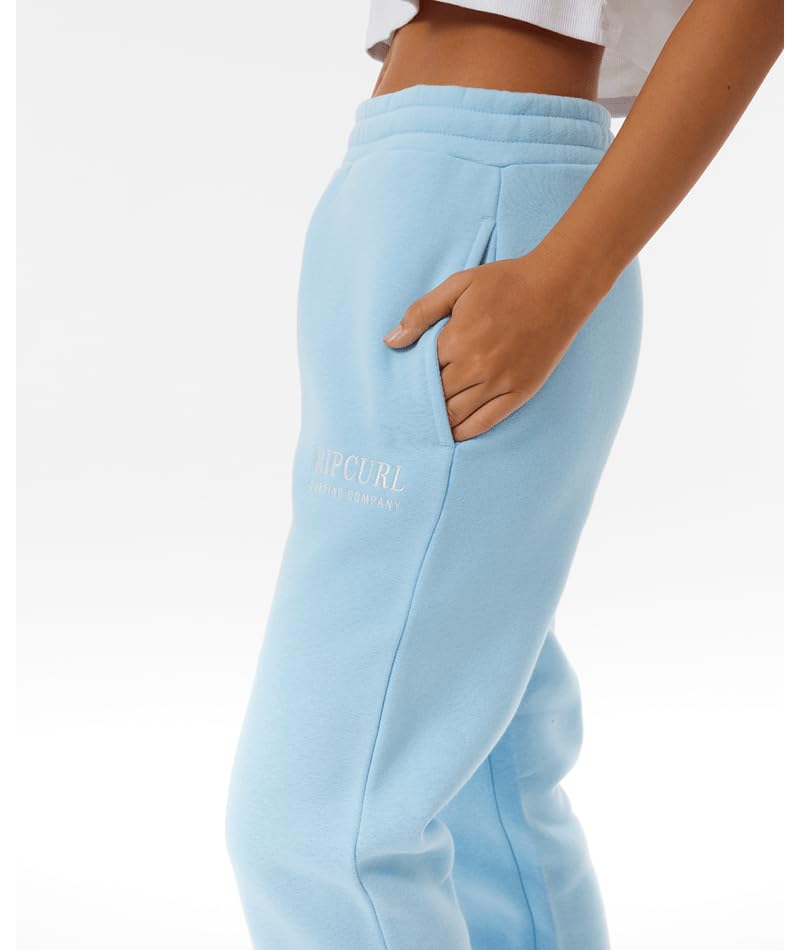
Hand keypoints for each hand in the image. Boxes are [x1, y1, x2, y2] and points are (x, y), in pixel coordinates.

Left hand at [383, 248, 600, 440]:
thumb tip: (391, 341)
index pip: (420, 371)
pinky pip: (484, 423)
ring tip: (425, 422)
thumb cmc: (506, 282)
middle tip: (408, 407)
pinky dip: (463, 431)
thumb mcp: (458, 285)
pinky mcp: (519, 393)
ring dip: (438, 420)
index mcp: (457, 340)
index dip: (409, 379)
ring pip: (455, 414)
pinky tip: (452, 432)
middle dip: (420, 402)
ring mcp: (499, 383)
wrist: (559, 288)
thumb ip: (421, 312)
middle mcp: (476, 366)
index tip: (401, 384)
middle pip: (435, 396)